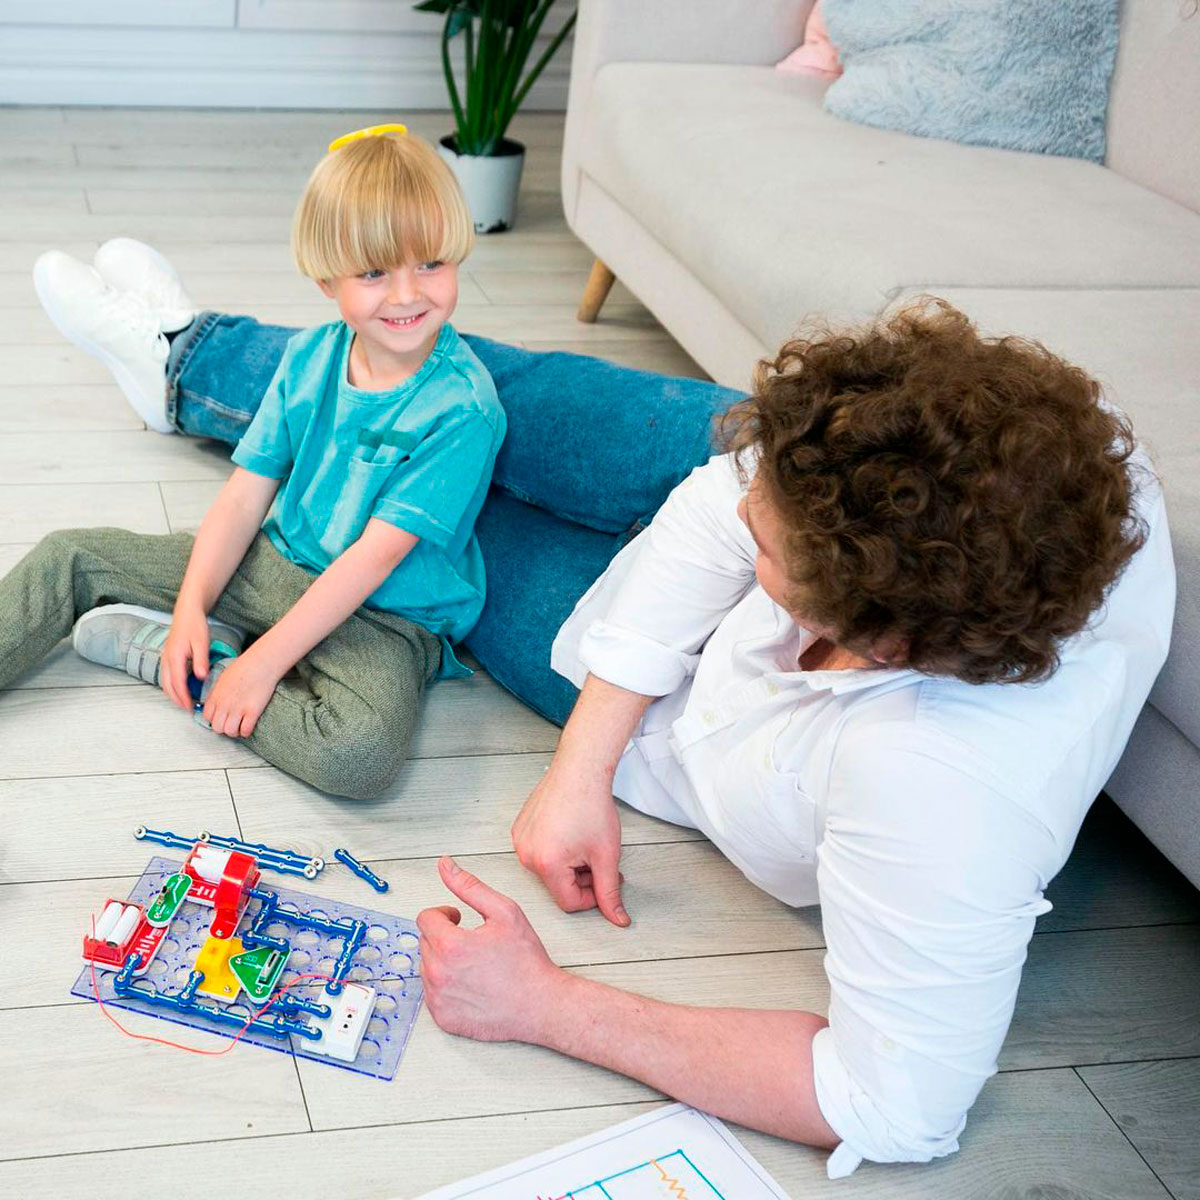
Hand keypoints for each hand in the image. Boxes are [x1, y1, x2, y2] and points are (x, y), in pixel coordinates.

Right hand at [161, 606, 213, 709]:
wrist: (186, 612)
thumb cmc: (195, 626)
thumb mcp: (202, 642)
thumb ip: (201, 660)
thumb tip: (201, 677)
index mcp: (175, 657)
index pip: (178, 683)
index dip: (183, 697)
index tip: (190, 707)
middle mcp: (166, 659)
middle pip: (168, 686)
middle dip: (177, 699)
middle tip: (188, 710)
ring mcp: (165, 658)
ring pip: (165, 682)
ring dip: (173, 694)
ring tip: (184, 703)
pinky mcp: (167, 657)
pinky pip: (166, 676)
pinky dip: (172, 686)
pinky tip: (181, 690)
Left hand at [201, 646, 280, 737]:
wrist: (261, 664)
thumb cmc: (244, 667)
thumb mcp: (223, 678)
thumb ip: (217, 693)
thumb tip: (216, 702)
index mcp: (215, 696)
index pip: (207, 717)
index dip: (213, 719)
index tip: (221, 718)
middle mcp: (224, 705)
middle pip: (217, 727)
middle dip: (223, 728)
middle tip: (231, 723)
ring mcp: (238, 709)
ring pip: (230, 732)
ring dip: (235, 731)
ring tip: (240, 726)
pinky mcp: (252, 712)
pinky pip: (245, 730)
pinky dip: (246, 731)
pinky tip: (249, 725)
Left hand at [417, 856, 562, 1041]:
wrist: (540, 1005)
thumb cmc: (526, 962)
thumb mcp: (504, 912)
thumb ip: (470, 886)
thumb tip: (445, 866)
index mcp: (451, 945)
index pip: (425, 918)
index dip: (444, 914)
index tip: (459, 920)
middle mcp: (438, 974)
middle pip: (425, 942)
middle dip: (444, 936)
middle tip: (472, 941)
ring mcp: (439, 999)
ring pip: (427, 968)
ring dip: (443, 961)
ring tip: (473, 964)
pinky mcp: (443, 1019)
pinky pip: (432, 995)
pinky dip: (446, 987)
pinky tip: (470, 984)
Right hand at [511, 763, 629, 925]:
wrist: (580, 770)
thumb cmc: (591, 805)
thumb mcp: (606, 855)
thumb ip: (610, 892)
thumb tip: (617, 918)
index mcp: (546, 864)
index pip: (569, 903)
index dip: (593, 896)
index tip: (605, 879)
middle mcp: (526, 854)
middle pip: (558, 885)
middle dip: (582, 876)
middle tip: (599, 856)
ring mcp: (520, 840)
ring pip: (549, 869)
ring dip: (571, 863)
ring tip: (585, 840)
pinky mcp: (520, 828)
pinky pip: (539, 851)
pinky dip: (558, 848)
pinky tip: (571, 830)